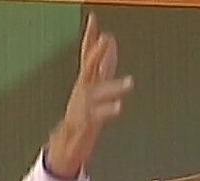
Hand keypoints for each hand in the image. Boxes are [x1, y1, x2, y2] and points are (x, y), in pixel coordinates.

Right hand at [47, 12, 133, 178]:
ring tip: (130, 82)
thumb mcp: (96, 86)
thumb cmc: (85, 112)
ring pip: (98, 92)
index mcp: (86, 81)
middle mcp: (83, 90)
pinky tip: (118, 107)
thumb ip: (105, 66)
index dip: (90, 37)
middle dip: (98, 53)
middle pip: (89, 67)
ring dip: (114, 86)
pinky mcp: (85, 122)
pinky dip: (107, 110)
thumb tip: (110, 44)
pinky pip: (98, 115)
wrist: (69, 140)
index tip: (94, 19)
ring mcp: (83, 105)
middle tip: (107, 40)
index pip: (87, 54)